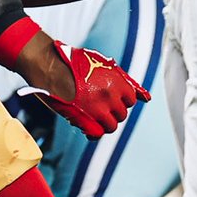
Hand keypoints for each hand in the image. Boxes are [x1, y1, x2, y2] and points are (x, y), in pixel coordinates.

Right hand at [22, 40, 149, 139]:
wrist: (50, 66)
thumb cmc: (73, 62)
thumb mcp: (103, 64)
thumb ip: (125, 81)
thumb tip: (146, 97)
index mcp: (117, 82)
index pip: (131, 100)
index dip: (121, 100)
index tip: (111, 98)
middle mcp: (110, 96)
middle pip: (121, 114)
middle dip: (112, 112)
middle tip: (98, 106)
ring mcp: (97, 109)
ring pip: (111, 126)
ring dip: (103, 123)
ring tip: (92, 115)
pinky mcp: (83, 119)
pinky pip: (97, 134)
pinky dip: (92, 132)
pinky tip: (86, 125)